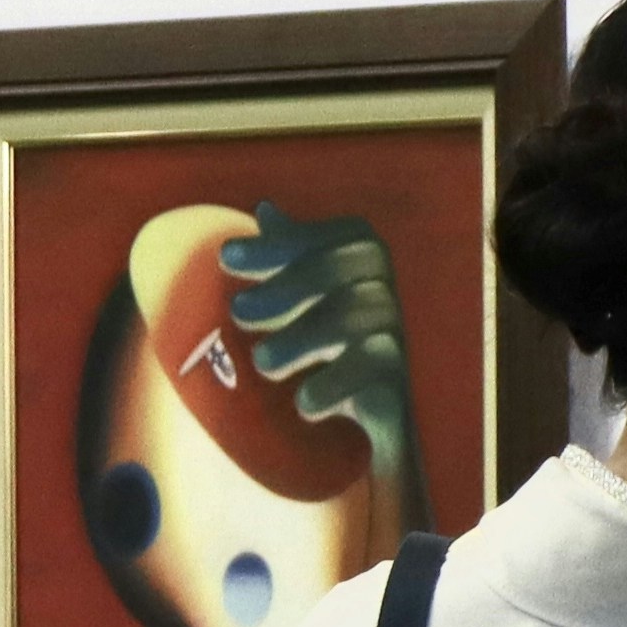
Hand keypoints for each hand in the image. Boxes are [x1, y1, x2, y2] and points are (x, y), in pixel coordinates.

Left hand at [218, 205, 421, 499]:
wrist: (375, 418)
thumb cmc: (332, 346)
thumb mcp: (308, 298)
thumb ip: (289, 252)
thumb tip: (266, 208)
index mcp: (365, 263)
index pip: (328, 236)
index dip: (278, 244)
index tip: (226, 259)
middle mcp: (387, 294)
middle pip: (338, 273)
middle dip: (284, 288)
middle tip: (239, 312)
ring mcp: (397, 339)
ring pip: (352, 320)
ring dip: (298, 340)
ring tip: (263, 363)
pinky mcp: (399, 387)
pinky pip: (370, 372)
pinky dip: (329, 388)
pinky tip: (303, 403)